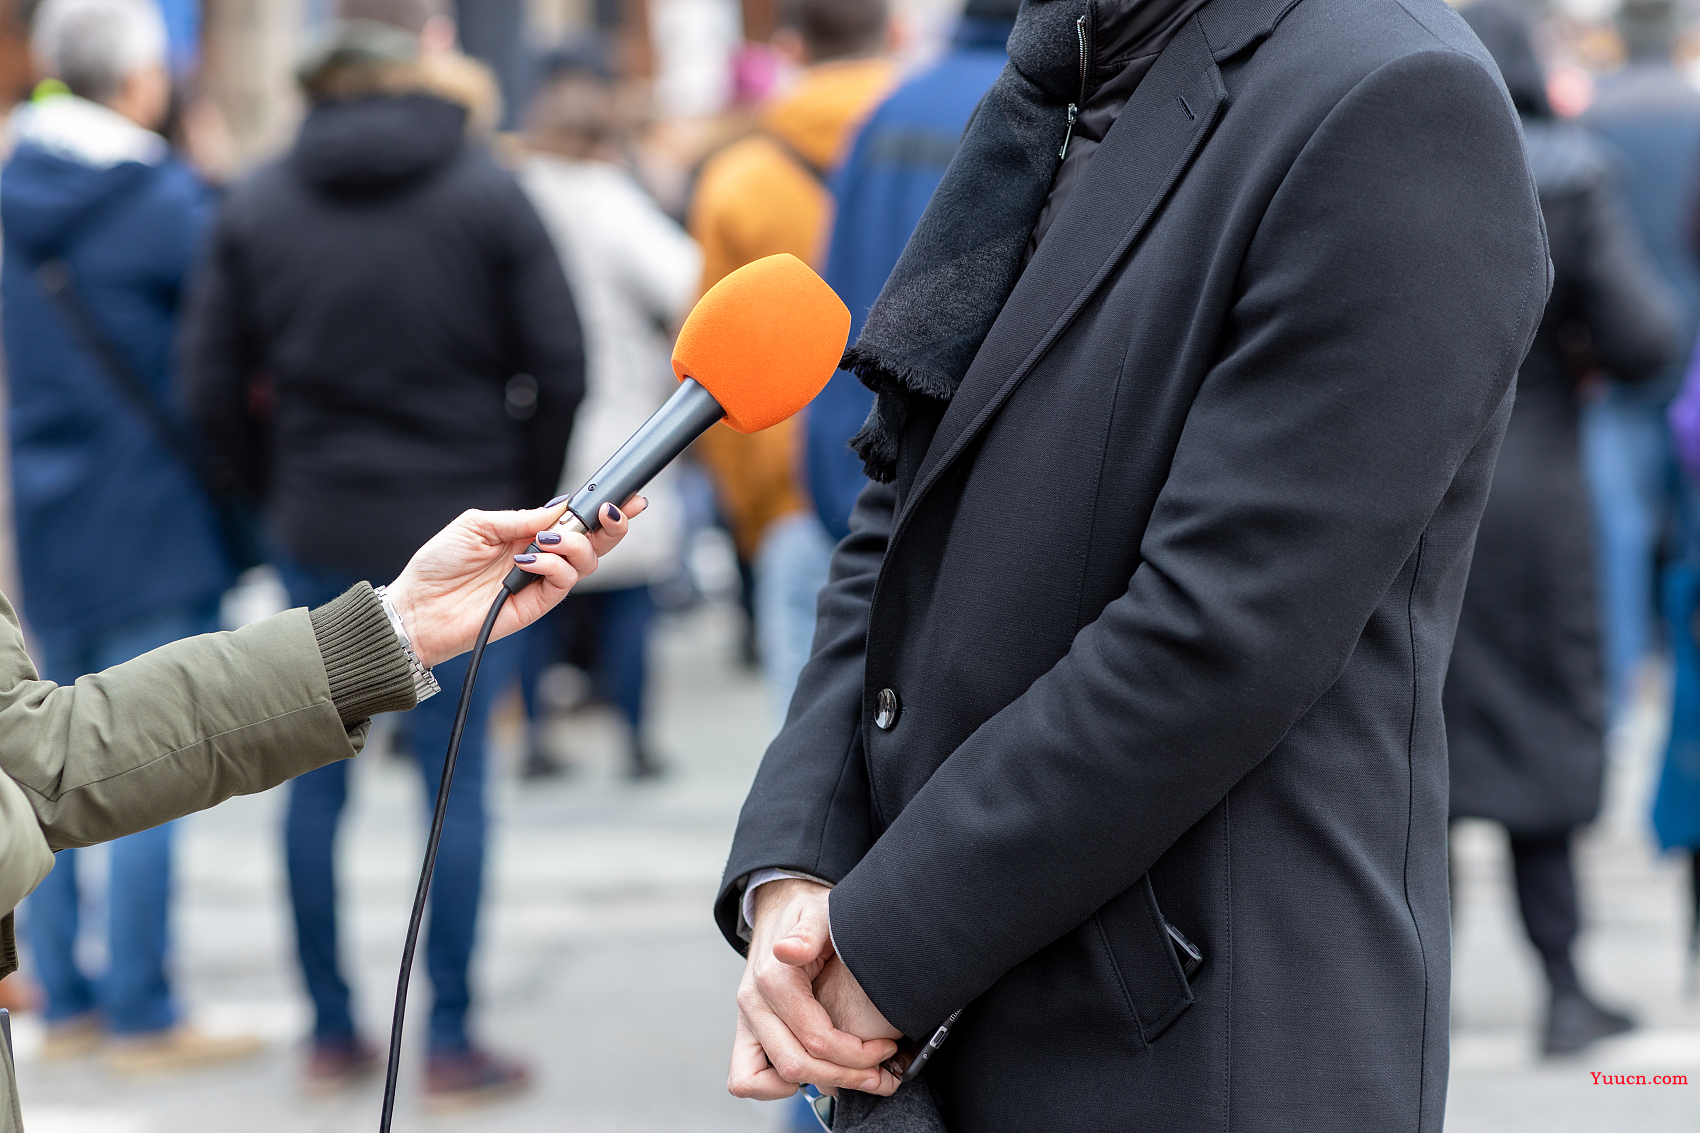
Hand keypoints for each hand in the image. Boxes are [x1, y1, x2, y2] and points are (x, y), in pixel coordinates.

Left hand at [387, 497, 644, 667]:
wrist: (418, 606)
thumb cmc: (440, 564)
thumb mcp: (477, 524)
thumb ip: (521, 518)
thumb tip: (560, 508)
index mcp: (529, 535)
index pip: (575, 521)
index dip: (601, 509)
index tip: (624, 495)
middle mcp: (542, 558)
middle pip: (595, 543)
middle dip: (612, 525)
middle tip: (611, 511)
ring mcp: (542, 582)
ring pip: (587, 562)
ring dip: (575, 544)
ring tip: (546, 540)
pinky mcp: (537, 605)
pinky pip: (564, 582)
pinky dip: (554, 565)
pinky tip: (529, 560)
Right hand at [728, 879, 901, 1100]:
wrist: (784, 909)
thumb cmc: (811, 914)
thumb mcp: (820, 913)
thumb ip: (808, 932)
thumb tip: (788, 951)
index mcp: (773, 978)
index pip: (817, 1039)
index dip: (857, 1054)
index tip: (886, 1048)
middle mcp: (753, 1003)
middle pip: (794, 1064)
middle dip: (843, 1075)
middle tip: (879, 1073)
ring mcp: (746, 1020)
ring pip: (763, 1079)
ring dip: (810, 1085)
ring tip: (849, 1077)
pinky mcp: (746, 1032)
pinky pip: (745, 1078)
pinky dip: (775, 1087)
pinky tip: (814, 1072)